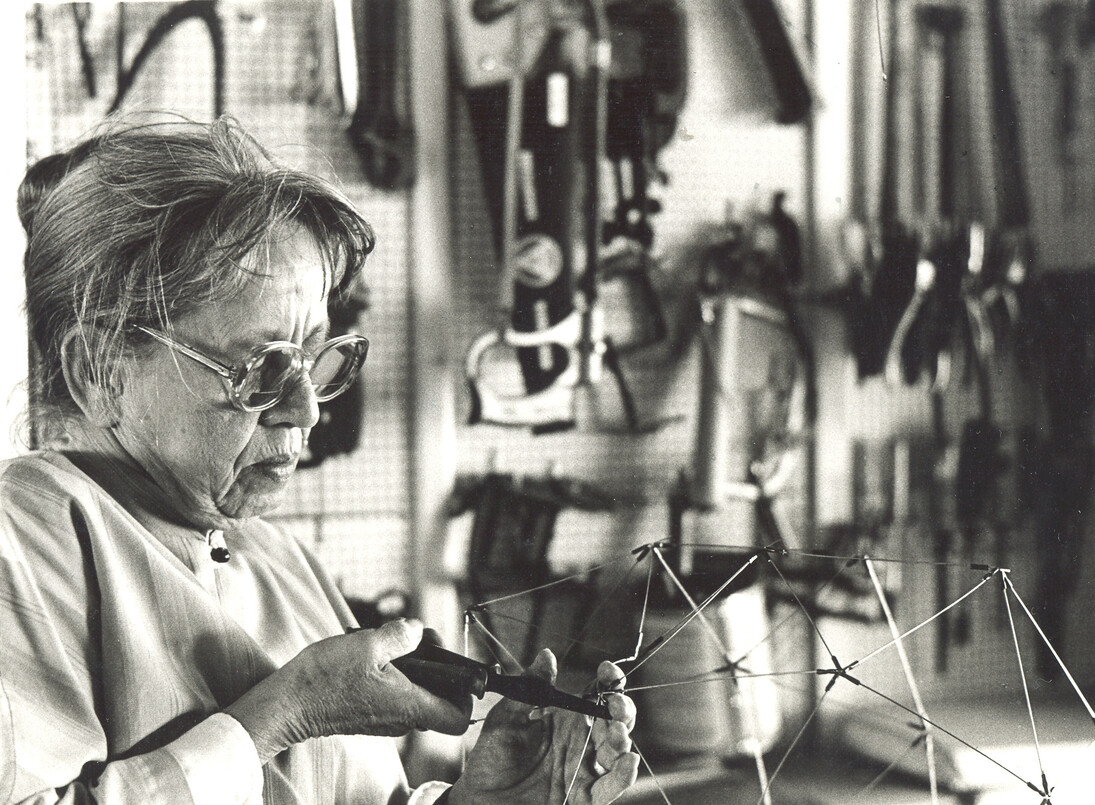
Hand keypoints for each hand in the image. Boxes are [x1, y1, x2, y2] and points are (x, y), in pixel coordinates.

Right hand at [227, 619, 472, 760]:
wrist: (287, 704)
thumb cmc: (326, 678)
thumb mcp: (369, 644)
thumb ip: (402, 635)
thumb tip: (417, 630)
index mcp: (410, 707)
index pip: (459, 717)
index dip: (466, 692)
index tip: (457, 665)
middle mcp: (402, 720)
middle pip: (439, 697)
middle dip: (437, 665)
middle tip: (418, 636)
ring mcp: (384, 719)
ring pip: (415, 692)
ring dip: (412, 665)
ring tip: (392, 640)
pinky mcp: (368, 714)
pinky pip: (394, 694)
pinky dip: (393, 673)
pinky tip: (373, 652)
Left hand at [447, 650, 638, 804]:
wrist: (481, 800)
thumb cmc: (493, 758)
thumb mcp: (508, 718)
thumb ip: (530, 687)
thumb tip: (546, 656)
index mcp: (566, 718)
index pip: (596, 693)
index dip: (607, 679)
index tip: (607, 669)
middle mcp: (581, 742)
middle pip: (615, 720)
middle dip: (622, 709)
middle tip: (616, 705)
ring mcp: (584, 769)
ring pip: (616, 752)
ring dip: (622, 740)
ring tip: (617, 732)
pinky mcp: (584, 798)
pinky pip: (610, 788)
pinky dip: (623, 776)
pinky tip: (628, 761)